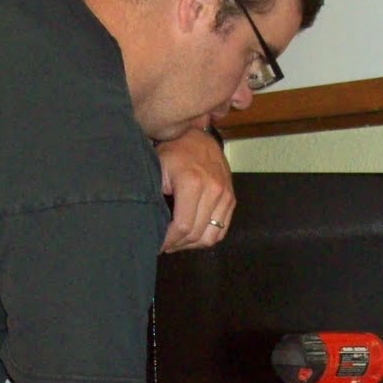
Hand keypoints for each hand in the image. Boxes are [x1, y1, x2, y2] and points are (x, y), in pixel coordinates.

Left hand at [154, 128, 234, 251]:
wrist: (196, 137)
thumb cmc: (172, 152)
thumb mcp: (157, 170)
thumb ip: (155, 198)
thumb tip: (151, 227)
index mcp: (192, 182)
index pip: (182, 226)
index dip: (169, 241)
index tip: (157, 245)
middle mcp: (214, 189)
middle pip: (196, 234)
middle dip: (178, 244)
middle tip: (164, 245)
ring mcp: (226, 195)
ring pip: (211, 236)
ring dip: (192, 244)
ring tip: (177, 242)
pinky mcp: (232, 199)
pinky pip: (222, 229)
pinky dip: (206, 237)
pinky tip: (192, 235)